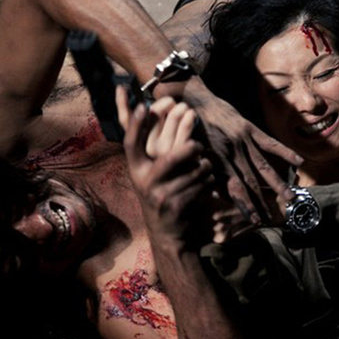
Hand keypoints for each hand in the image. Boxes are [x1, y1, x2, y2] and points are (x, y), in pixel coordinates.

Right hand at [117, 86, 196, 158]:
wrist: (184, 192)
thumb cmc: (167, 165)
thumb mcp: (149, 147)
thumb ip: (138, 124)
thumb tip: (121, 90)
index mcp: (137, 147)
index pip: (124, 121)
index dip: (121, 103)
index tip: (122, 87)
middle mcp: (147, 150)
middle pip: (154, 111)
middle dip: (168, 101)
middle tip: (178, 104)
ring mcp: (164, 154)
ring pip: (174, 116)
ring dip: (183, 109)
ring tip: (189, 112)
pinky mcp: (182, 156)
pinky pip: (186, 126)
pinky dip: (191, 118)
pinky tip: (193, 118)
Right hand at [117, 90, 214, 246]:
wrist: (167, 233)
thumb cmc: (161, 193)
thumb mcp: (149, 173)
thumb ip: (151, 147)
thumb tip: (149, 110)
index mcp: (136, 170)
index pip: (130, 143)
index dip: (136, 124)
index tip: (144, 105)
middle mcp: (144, 182)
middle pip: (172, 155)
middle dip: (191, 148)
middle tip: (198, 146)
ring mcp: (160, 196)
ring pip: (194, 170)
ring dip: (205, 167)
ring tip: (203, 170)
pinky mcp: (177, 207)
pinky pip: (202, 184)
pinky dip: (209, 182)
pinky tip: (205, 186)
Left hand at [182, 78, 300, 223]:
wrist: (193, 100)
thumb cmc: (189, 130)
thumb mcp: (192, 153)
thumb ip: (204, 173)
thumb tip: (214, 195)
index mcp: (216, 158)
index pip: (234, 187)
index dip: (245, 204)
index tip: (255, 220)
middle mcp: (232, 150)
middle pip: (251, 180)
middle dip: (262, 201)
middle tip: (272, 218)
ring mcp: (243, 138)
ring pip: (263, 165)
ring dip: (277, 182)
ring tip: (290, 197)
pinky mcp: (249, 128)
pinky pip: (269, 142)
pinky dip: (284, 152)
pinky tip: (299, 162)